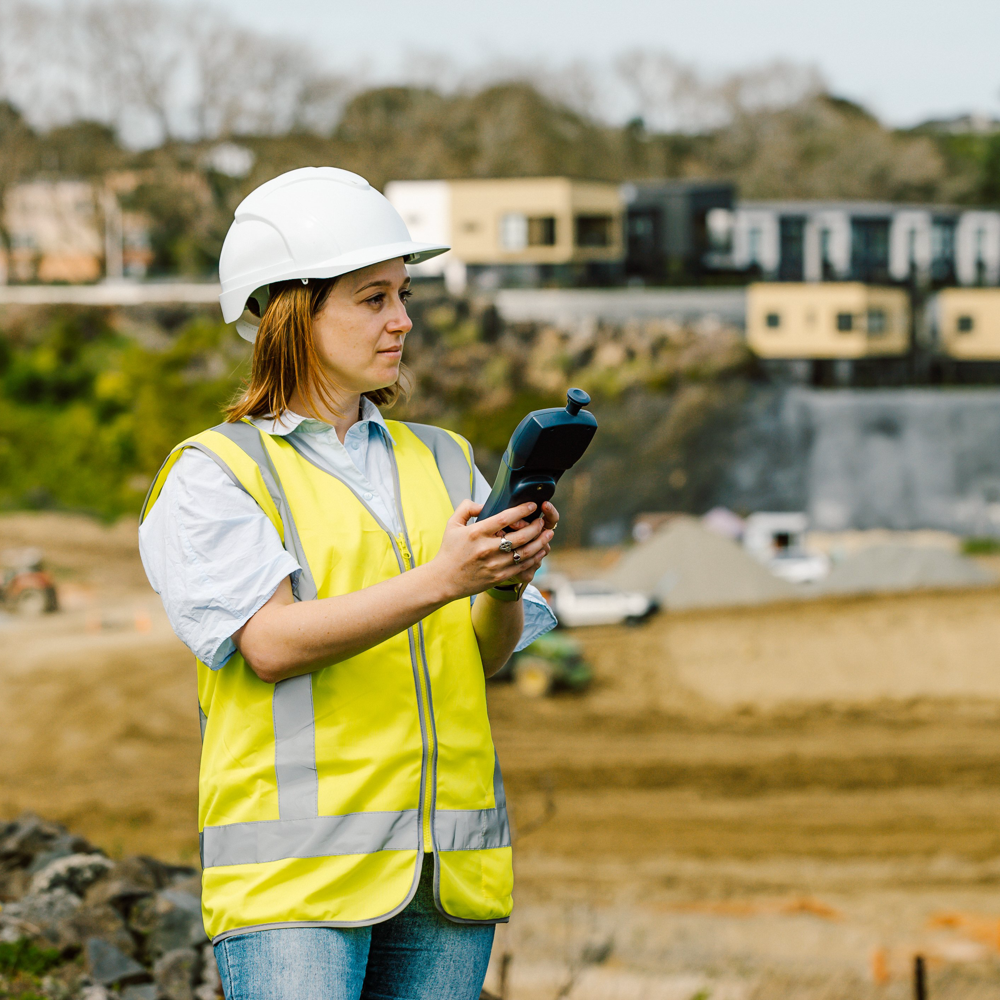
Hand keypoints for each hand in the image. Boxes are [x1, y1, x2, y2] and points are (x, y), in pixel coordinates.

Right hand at [428, 500, 554, 600]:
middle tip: (541, 521)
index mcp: (476, 533)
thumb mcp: (452, 524)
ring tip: (547, 534)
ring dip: (540, 542)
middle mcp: (487, 548)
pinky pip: (522, 566)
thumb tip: (483, 502)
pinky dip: (534, 558)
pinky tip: (540, 551)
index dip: (522, 510)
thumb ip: (466, 508)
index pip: (504, 518)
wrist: (443, 580)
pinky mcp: (498, 576)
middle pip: (520, 535)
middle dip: (536, 527)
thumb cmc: (449, 551)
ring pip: (525, 552)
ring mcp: (494, 564)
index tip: (532, 505)